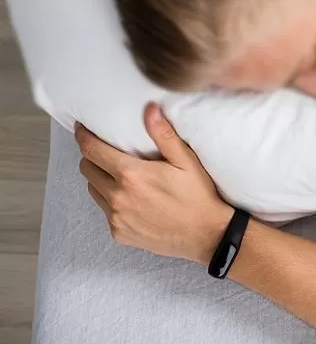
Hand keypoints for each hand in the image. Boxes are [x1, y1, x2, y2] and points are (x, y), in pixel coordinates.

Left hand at [75, 103, 233, 263]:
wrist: (205, 235)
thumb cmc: (197, 196)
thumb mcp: (186, 161)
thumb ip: (164, 135)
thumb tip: (149, 109)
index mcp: (131, 175)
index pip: (91, 150)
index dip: (83, 135)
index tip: (82, 128)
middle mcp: (117, 196)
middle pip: (87, 169)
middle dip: (92, 156)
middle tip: (106, 152)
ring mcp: (116, 217)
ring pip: (93, 190)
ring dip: (100, 179)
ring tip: (118, 175)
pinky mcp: (119, 233)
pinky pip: (105, 211)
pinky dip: (110, 201)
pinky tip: (130, 199)